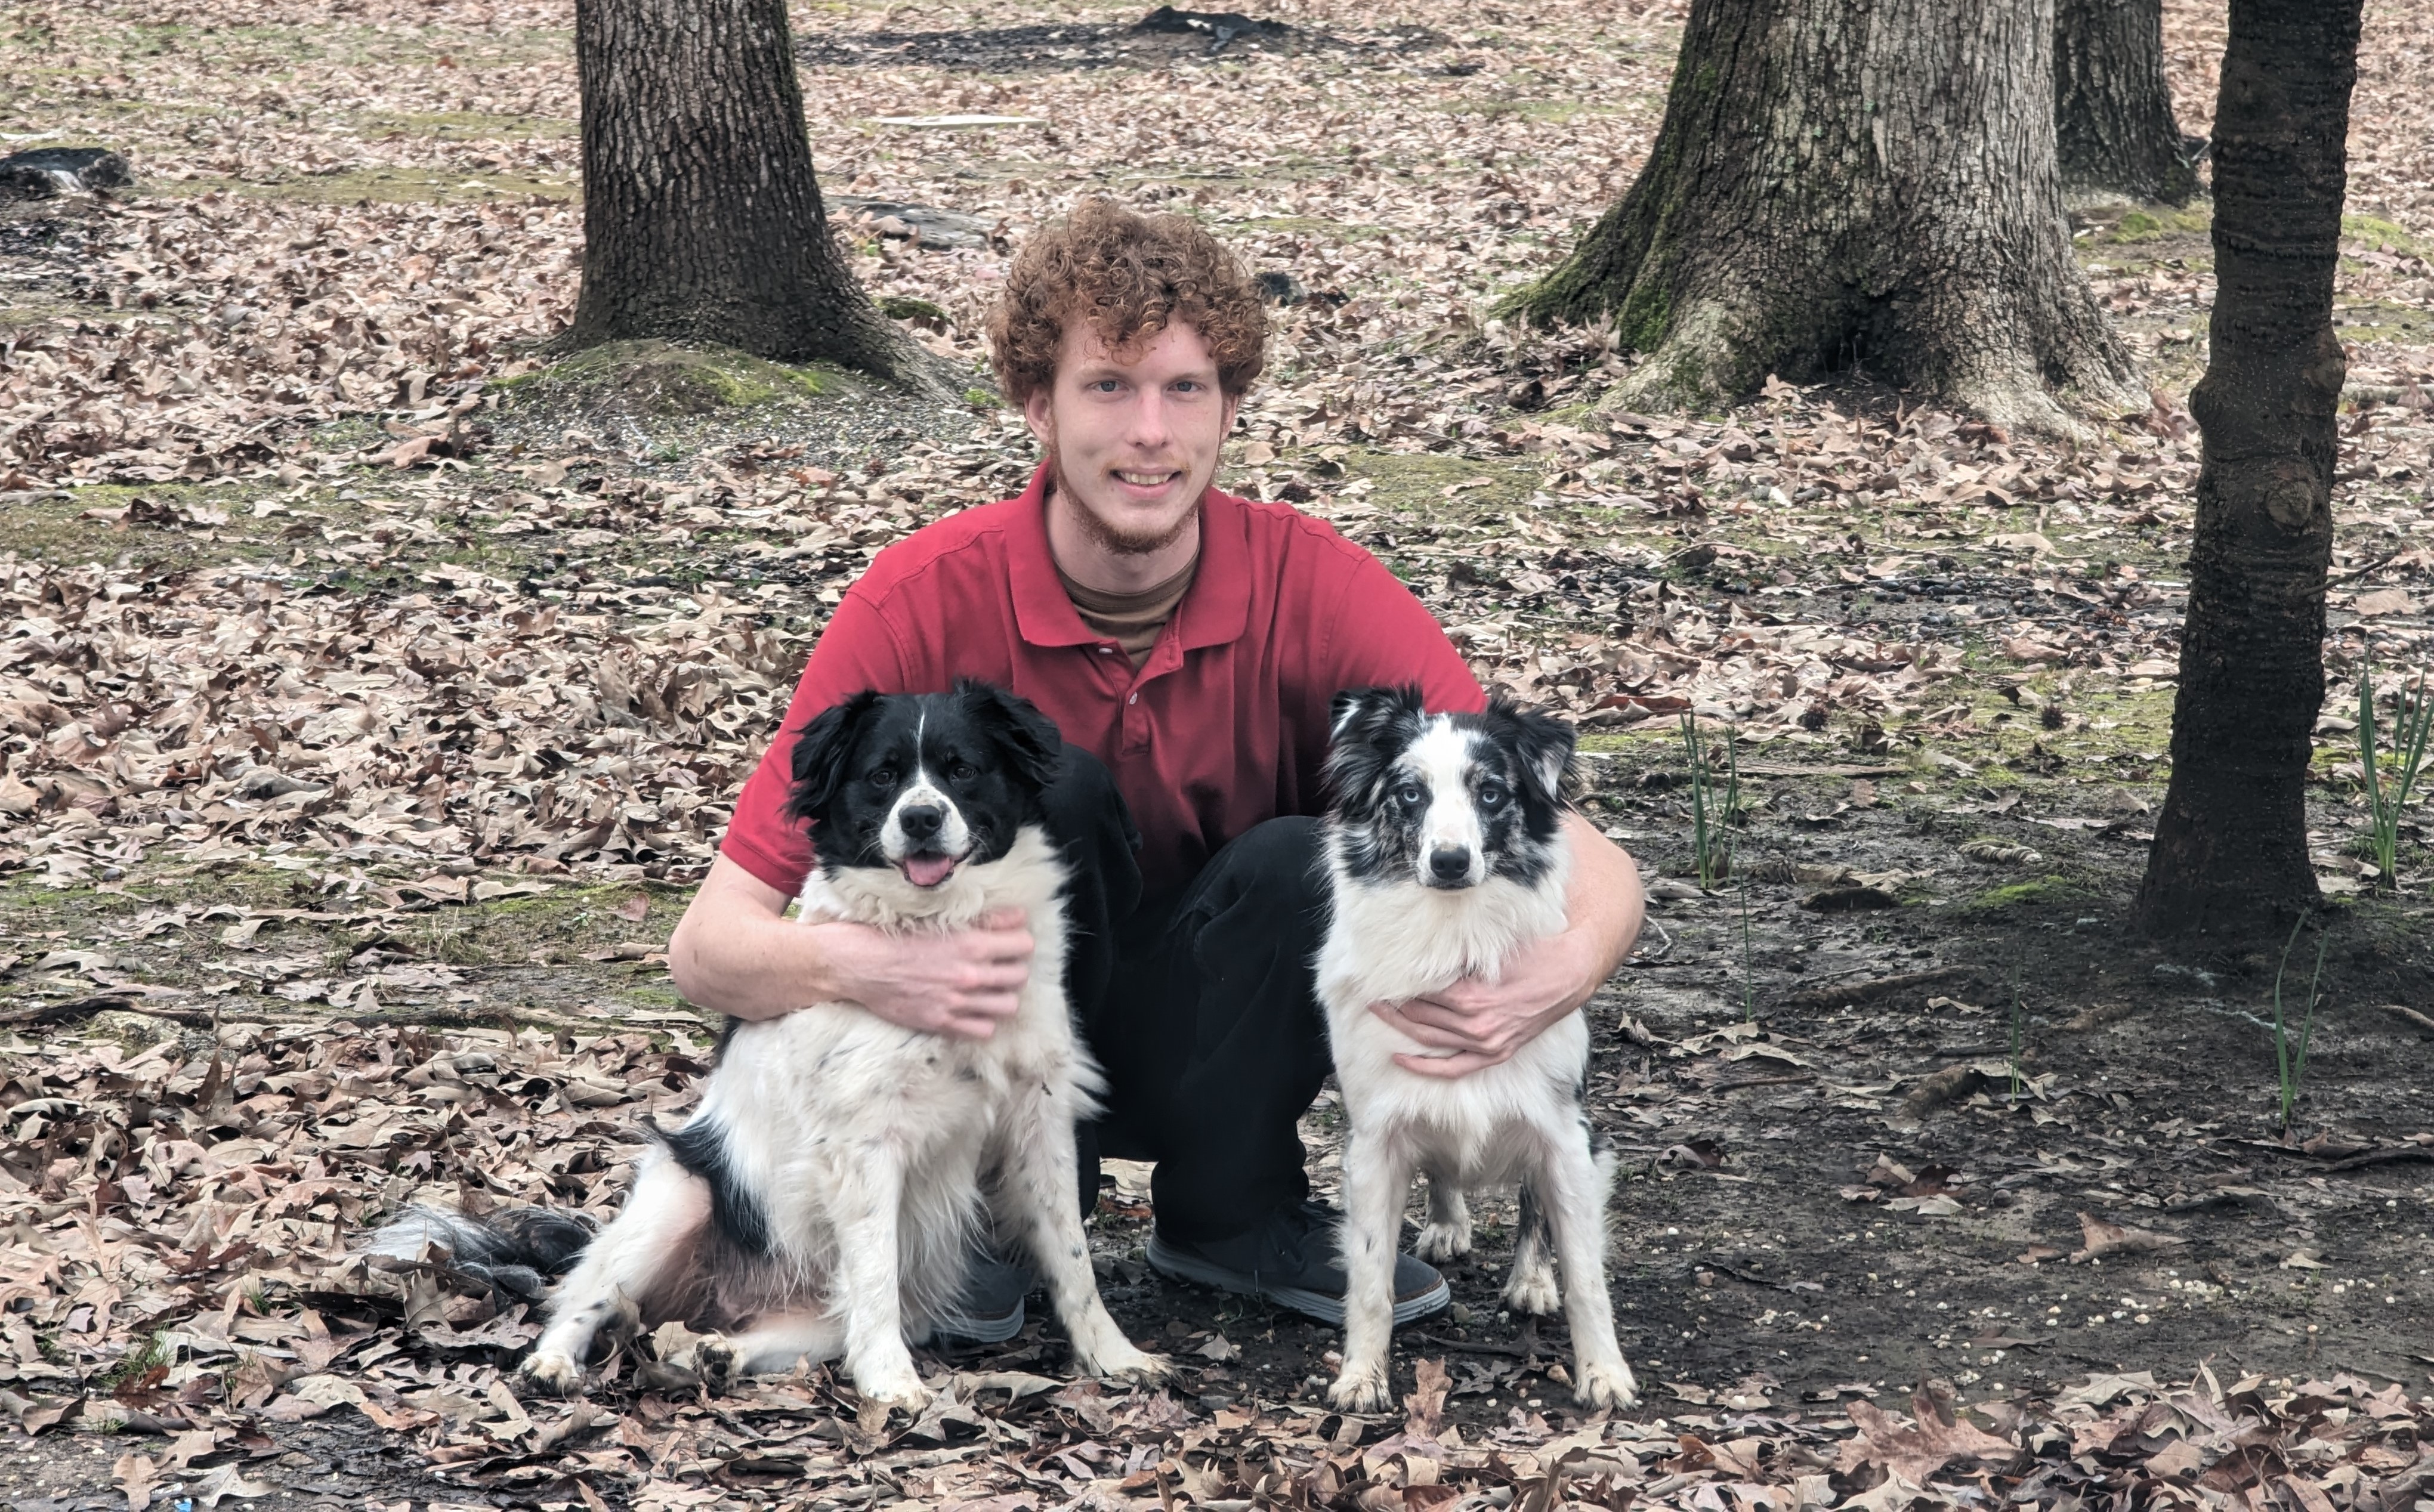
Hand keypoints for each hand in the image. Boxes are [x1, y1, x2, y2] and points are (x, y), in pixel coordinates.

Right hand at [811, 907, 1033, 1038]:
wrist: (861, 965)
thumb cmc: (897, 936)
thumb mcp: (942, 920)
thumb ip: (986, 920)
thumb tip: (1020, 917)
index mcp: (972, 945)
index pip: (1024, 945)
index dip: (1020, 942)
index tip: (1010, 942)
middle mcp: (971, 975)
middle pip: (1020, 976)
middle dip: (1014, 968)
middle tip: (1000, 965)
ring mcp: (958, 1002)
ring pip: (1008, 1005)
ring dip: (1003, 995)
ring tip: (991, 988)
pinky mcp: (943, 1022)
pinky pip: (984, 1029)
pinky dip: (983, 1020)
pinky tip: (974, 1009)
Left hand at [1369, 926, 1596, 1078]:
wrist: (1570, 974)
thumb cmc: (1533, 954)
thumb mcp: (1492, 950)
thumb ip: (1458, 957)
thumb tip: (1425, 952)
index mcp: (1472, 996)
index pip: (1421, 994)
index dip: (1399, 985)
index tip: (1381, 976)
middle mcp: (1475, 1024)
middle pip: (1420, 1016)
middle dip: (1392, 1005)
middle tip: (1372, 992)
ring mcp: (1485, 1043)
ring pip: (1430, 1039)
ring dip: (1401, 1027)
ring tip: (1379, 1013)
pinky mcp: (1496, 1054)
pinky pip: (1453, 1068)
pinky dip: (1424, 1067)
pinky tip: (1401, 1059)